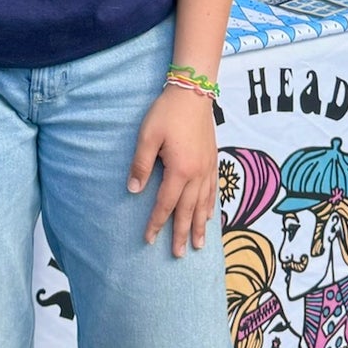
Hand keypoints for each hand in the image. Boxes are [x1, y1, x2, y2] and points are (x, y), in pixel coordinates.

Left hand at [127, 86, 219, 255]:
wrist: (193, 92)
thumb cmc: (167, 113)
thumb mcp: (147, 136)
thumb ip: (141, 164)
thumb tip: (134, 190)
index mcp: (180, 170)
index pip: (166, 204)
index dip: (156, 223)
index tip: (149, 239)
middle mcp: (197, 173)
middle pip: (188, 210)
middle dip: (182, 234)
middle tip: (179, 254)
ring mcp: (208, 167)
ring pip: (204, 204)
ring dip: (200, 226)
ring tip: (198, 245)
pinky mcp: (213, 160)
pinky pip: (213, 190)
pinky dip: (211, 206)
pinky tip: (210, 216)